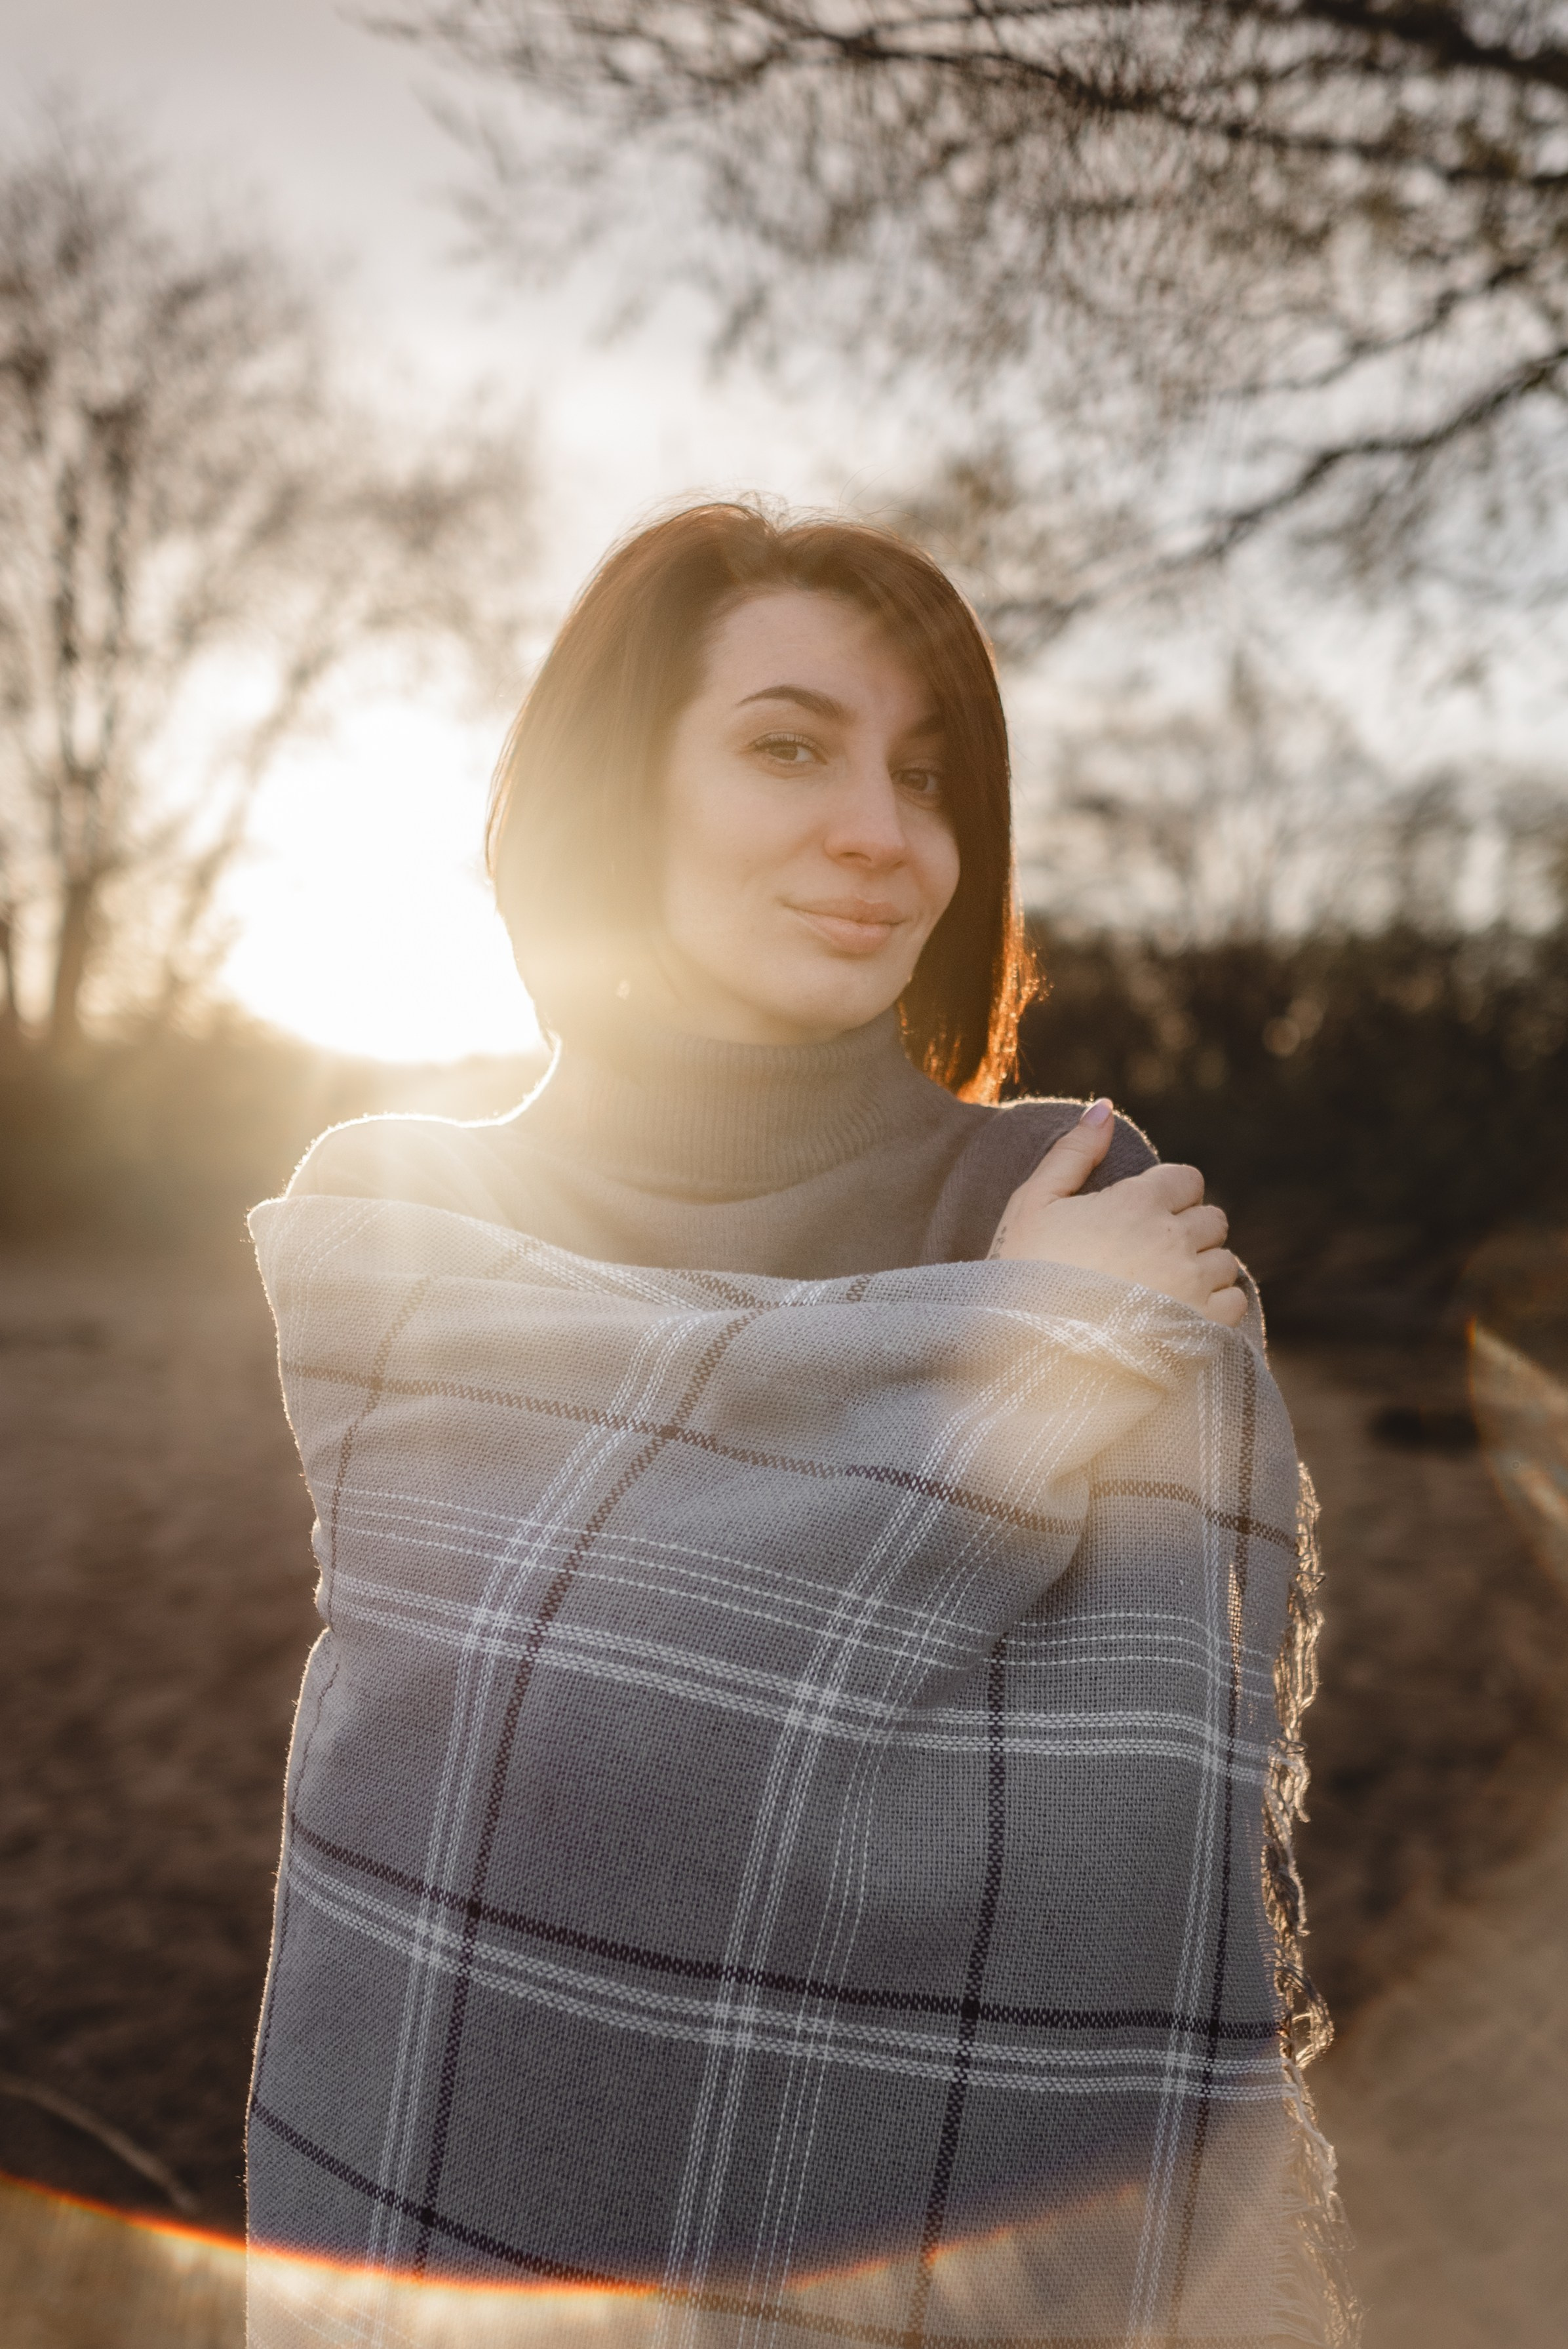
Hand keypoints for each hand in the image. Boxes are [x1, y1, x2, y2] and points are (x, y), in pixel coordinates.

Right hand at [988, 1100, 1245, 1327]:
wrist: (1030, 1358)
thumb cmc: (1024, 1277)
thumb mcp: (1032, 1205)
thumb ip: (1072, 1152)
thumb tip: (1104, 1107)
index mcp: (1137, 1202)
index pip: (1188, 1180)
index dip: (1167, 1196)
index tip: (1141, 1220)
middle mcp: (1174, 1239)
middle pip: (1212, 1220)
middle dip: (1187, 1233)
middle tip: (1149, 1258)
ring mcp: (1193, 1285)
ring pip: (1225, 1263)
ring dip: (1202, 1272)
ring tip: (1161, 1291)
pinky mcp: (1204, 1329)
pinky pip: (1235, 1304)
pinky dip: (1215, 1309)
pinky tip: (1180, 1317)